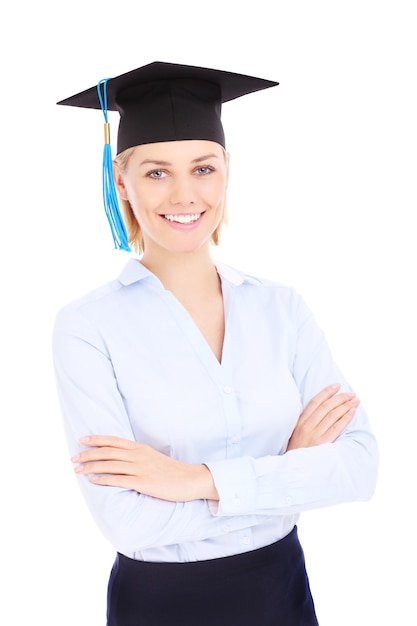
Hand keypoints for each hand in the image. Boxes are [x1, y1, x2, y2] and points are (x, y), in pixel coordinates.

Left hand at [71, 435, 218, 501]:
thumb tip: (121, 459)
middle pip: (108, 452)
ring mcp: (140, 469)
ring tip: (77, 469)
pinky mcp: (143, 482)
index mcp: (140, 448)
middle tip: (73, 457)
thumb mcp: (153, 458)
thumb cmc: (171, 471)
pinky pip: (119, 480)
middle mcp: (138, 456)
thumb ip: (137, 456)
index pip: (114, 441)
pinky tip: (93, 480)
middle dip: (88, 453)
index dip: (96, 439)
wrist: (190, 479)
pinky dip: (104, 479)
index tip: (82, 439)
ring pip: (110, 465)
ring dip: (91, 466)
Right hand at [286, 384, 358, 450]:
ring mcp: (315, 434)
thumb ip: (306, 422)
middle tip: (351, 393)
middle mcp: (307, 426)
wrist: (294, 467)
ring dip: (345, 406)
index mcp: (300, 421)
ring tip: (355, 401)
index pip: (315, 402)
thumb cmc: (297, 451)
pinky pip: (336, 427)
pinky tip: (352, 412)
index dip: (326, 392)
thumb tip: (320, 410)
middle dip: (340, 398)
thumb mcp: (296, 433)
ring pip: (333, 415)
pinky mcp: (323, 443)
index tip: (336, 385)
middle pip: (326, 407)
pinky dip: (345, 418)